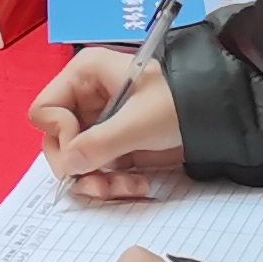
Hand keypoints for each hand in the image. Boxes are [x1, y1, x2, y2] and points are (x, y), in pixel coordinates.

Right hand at [33, 50, 182, 204]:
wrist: (217, 116)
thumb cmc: (181, 101)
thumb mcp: (140, 122)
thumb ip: (100, 143)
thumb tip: (68, 166)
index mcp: (84, 74)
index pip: (44, 111)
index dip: (62, 135)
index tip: (89, 148)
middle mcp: (84, 97)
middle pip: (56, 140)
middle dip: (80, 166)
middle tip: (103, 182)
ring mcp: (97, 123)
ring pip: (74, 161)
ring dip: (97, 181)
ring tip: (128, 187)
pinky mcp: (112, 144)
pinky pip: (95, 170)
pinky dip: (111, 183)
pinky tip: (138, 184)